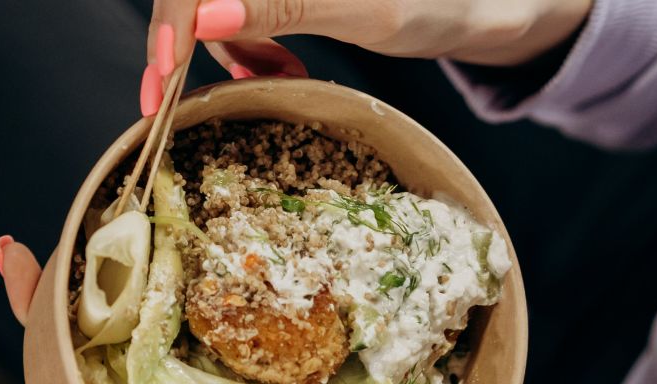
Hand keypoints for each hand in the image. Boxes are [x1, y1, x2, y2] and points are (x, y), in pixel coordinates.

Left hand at [0, 237, 508, 383]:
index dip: (43, 322)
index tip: (11, 254)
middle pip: (137, 336)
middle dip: (111, 270)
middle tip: (94, 204)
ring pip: (209, 325)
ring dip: (193, 268)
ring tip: (172, 205)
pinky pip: (285, 340)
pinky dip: (277, 297)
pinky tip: (275, 251)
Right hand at [143, 0, 592, 92]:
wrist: (495, 5)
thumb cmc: (449, 1)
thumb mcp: (368, 12)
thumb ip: (281, 7)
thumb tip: (202, 15)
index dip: (171, 23)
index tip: (161, 79)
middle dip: (178, 41)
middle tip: (169, 100)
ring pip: (210, 4)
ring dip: (216, 47)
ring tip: (270, 79)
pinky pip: (236, 11)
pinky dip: (243, 46)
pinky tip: (278, 69)